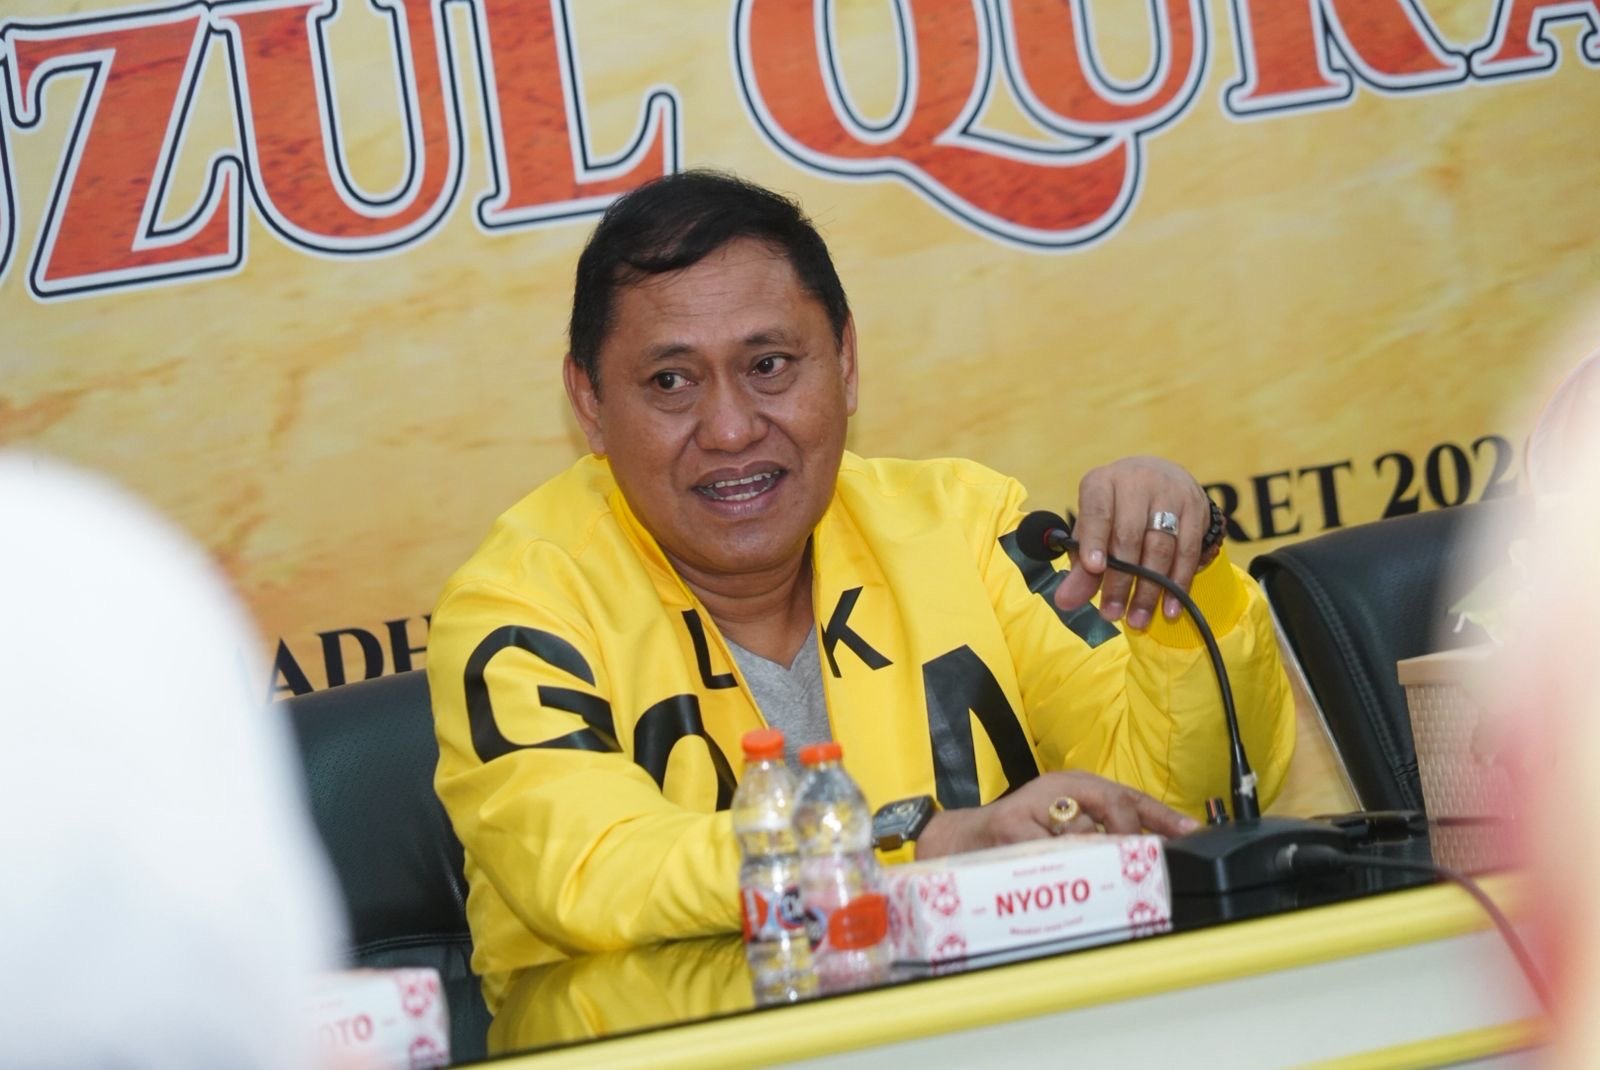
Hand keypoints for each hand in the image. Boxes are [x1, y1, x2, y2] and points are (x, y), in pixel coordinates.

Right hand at [913, 771, 1198, 860]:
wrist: (962, 841)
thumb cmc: (1018, 835)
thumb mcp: (1063, 824)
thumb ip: (1101, 829)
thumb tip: (1156, 847)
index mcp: (1073, 784)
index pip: (1128, 794)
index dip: (1162, 814)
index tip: (1191, 833)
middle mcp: (1055, 788)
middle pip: (1113, 803)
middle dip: (1133, 836)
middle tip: (1142, 861)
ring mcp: (1033, 807)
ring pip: (1086, 830)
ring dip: (1098, 855)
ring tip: (1105, 873)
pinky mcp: (1011, 828)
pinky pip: (1052, 850)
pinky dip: (1065, 864)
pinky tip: (1069, 875)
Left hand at [1053, 456, 1211, 628]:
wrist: (1162, 479)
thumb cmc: (1118, 511)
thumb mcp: (1094, 531)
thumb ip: (1081, 567)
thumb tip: (1065, 602)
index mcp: (1102, 483)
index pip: (1097, 511)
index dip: (1094, 540)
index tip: (1093, 568)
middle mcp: (1137, 482)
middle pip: (1129, 536)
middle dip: (1120, 581)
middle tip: (1111, 615)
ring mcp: (1170, 493)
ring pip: (1160, 546)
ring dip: (1149, 589)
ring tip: (1138, 620)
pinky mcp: (1197, 509)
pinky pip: (1188, 551)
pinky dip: (1179, 583)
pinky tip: (1170, 608)